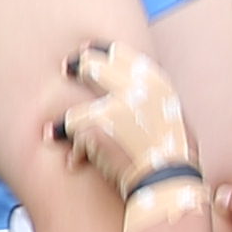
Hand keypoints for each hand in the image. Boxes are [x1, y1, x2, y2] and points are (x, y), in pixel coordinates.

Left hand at [54, 40, 196, 193]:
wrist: (170, 183)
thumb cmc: (177, 160)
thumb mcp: (177, 123)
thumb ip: (158, 107)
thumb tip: (150, 103)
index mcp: (157, 85)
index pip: (125, 56)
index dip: (103, 50)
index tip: (88, 48)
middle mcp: (135, 89)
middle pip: (94, 66)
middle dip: (77, 66)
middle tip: (66, 67)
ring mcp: (114, 106)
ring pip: (78, 103)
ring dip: (69, 119)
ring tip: (54, 128)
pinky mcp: (96, 126)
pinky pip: (68, 127)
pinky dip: (62, 137)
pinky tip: (57, 144)